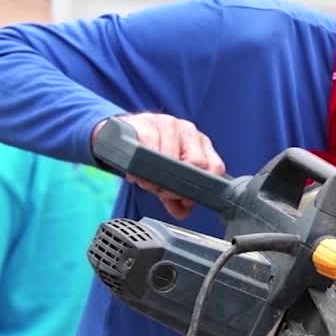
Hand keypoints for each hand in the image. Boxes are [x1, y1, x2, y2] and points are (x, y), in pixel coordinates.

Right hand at [96, 113, 224, 217]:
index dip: (201, 188)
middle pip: (196, 162)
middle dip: (177, 184)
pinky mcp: (144, 123)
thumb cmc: (150, 150)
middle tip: (162, 191)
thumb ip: (176, 195)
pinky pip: (147, 147)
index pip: (215, 166)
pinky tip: (136, 172)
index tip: (186, 200)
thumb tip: (183, 212)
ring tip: (146, 182)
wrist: (120, 133)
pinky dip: (141, 165)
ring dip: (156, 177)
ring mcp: (167, 123)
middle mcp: (187, 131)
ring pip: (170, 156)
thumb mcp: (167, 175)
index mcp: (199, 143)